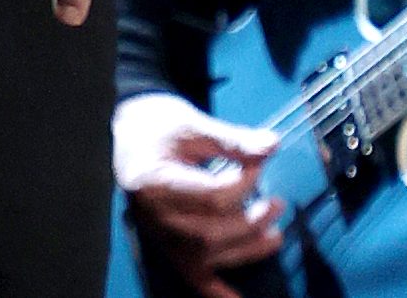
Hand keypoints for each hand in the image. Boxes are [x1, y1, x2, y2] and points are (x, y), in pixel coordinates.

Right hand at [114, 93, 282, 297]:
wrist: (130, 138)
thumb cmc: (157, 127)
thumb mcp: (192, 124)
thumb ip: (231, 140)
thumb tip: (271, 146)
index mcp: (154, 182)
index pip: (209, 197)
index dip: (243, 184)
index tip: (259, 165)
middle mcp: (155, 217)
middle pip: (211, 233)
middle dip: (252, 220)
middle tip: (277, 202)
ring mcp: (162, 236)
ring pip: (209, 257)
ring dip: (248, 250)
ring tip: (275, 233)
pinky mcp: (170, 246)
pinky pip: (193, 278)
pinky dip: (217, 292)